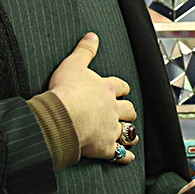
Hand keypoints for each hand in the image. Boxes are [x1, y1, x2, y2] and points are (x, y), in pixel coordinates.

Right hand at [48, 33, 136, 162]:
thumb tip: (92, 36)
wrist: (62, 117)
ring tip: (132, 135)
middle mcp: (113, 108)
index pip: (120, 86)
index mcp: (106, 88)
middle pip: (128, 109)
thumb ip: (85, 50)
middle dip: (129, 111)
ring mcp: (111, 128)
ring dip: (130, 133)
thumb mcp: (73, 64)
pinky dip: (124, 156)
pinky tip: (128, 157)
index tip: (123, 90)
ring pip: (127, 131)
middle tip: (128, 112)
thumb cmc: (66, 90)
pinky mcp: (105, 146)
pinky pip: (119, 153)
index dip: (122, 88)